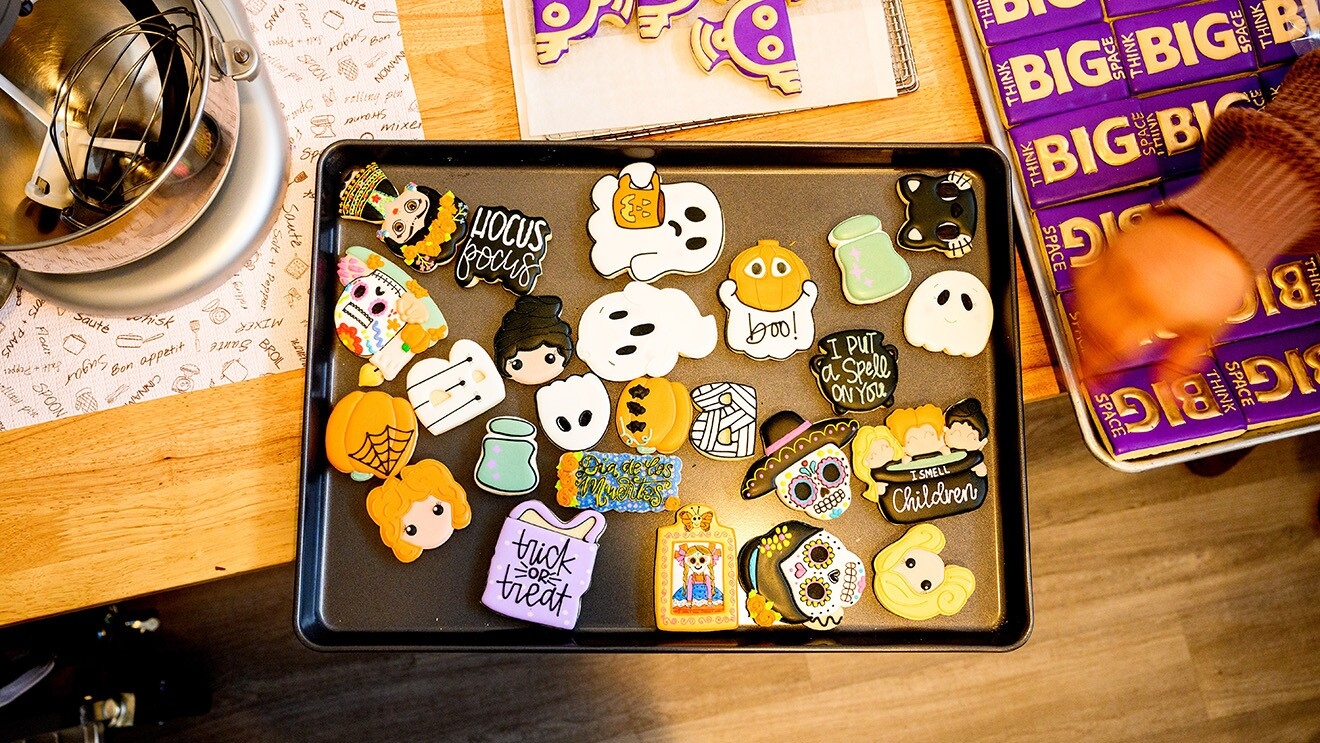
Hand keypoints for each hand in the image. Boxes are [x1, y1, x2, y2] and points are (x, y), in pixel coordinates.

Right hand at [1072, 212, 1251, 380]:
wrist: (1225, 227)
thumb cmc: (1222, 273)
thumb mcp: (1209, 327)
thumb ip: (1181, 360)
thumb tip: (1167, 389)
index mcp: (1154, 308)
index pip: (1112, 346)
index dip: (1096, 368)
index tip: (1091, 382)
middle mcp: (1132, 285)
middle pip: (1092, 325)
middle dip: (1086, 348)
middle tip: (1089, 363)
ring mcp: (1121, 262)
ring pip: (1083, 299)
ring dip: (1081, 322)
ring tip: (1088, 336)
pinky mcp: (1115, 246)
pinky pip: (1085, 273)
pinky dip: (1082, 293)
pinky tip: (1089, 303)